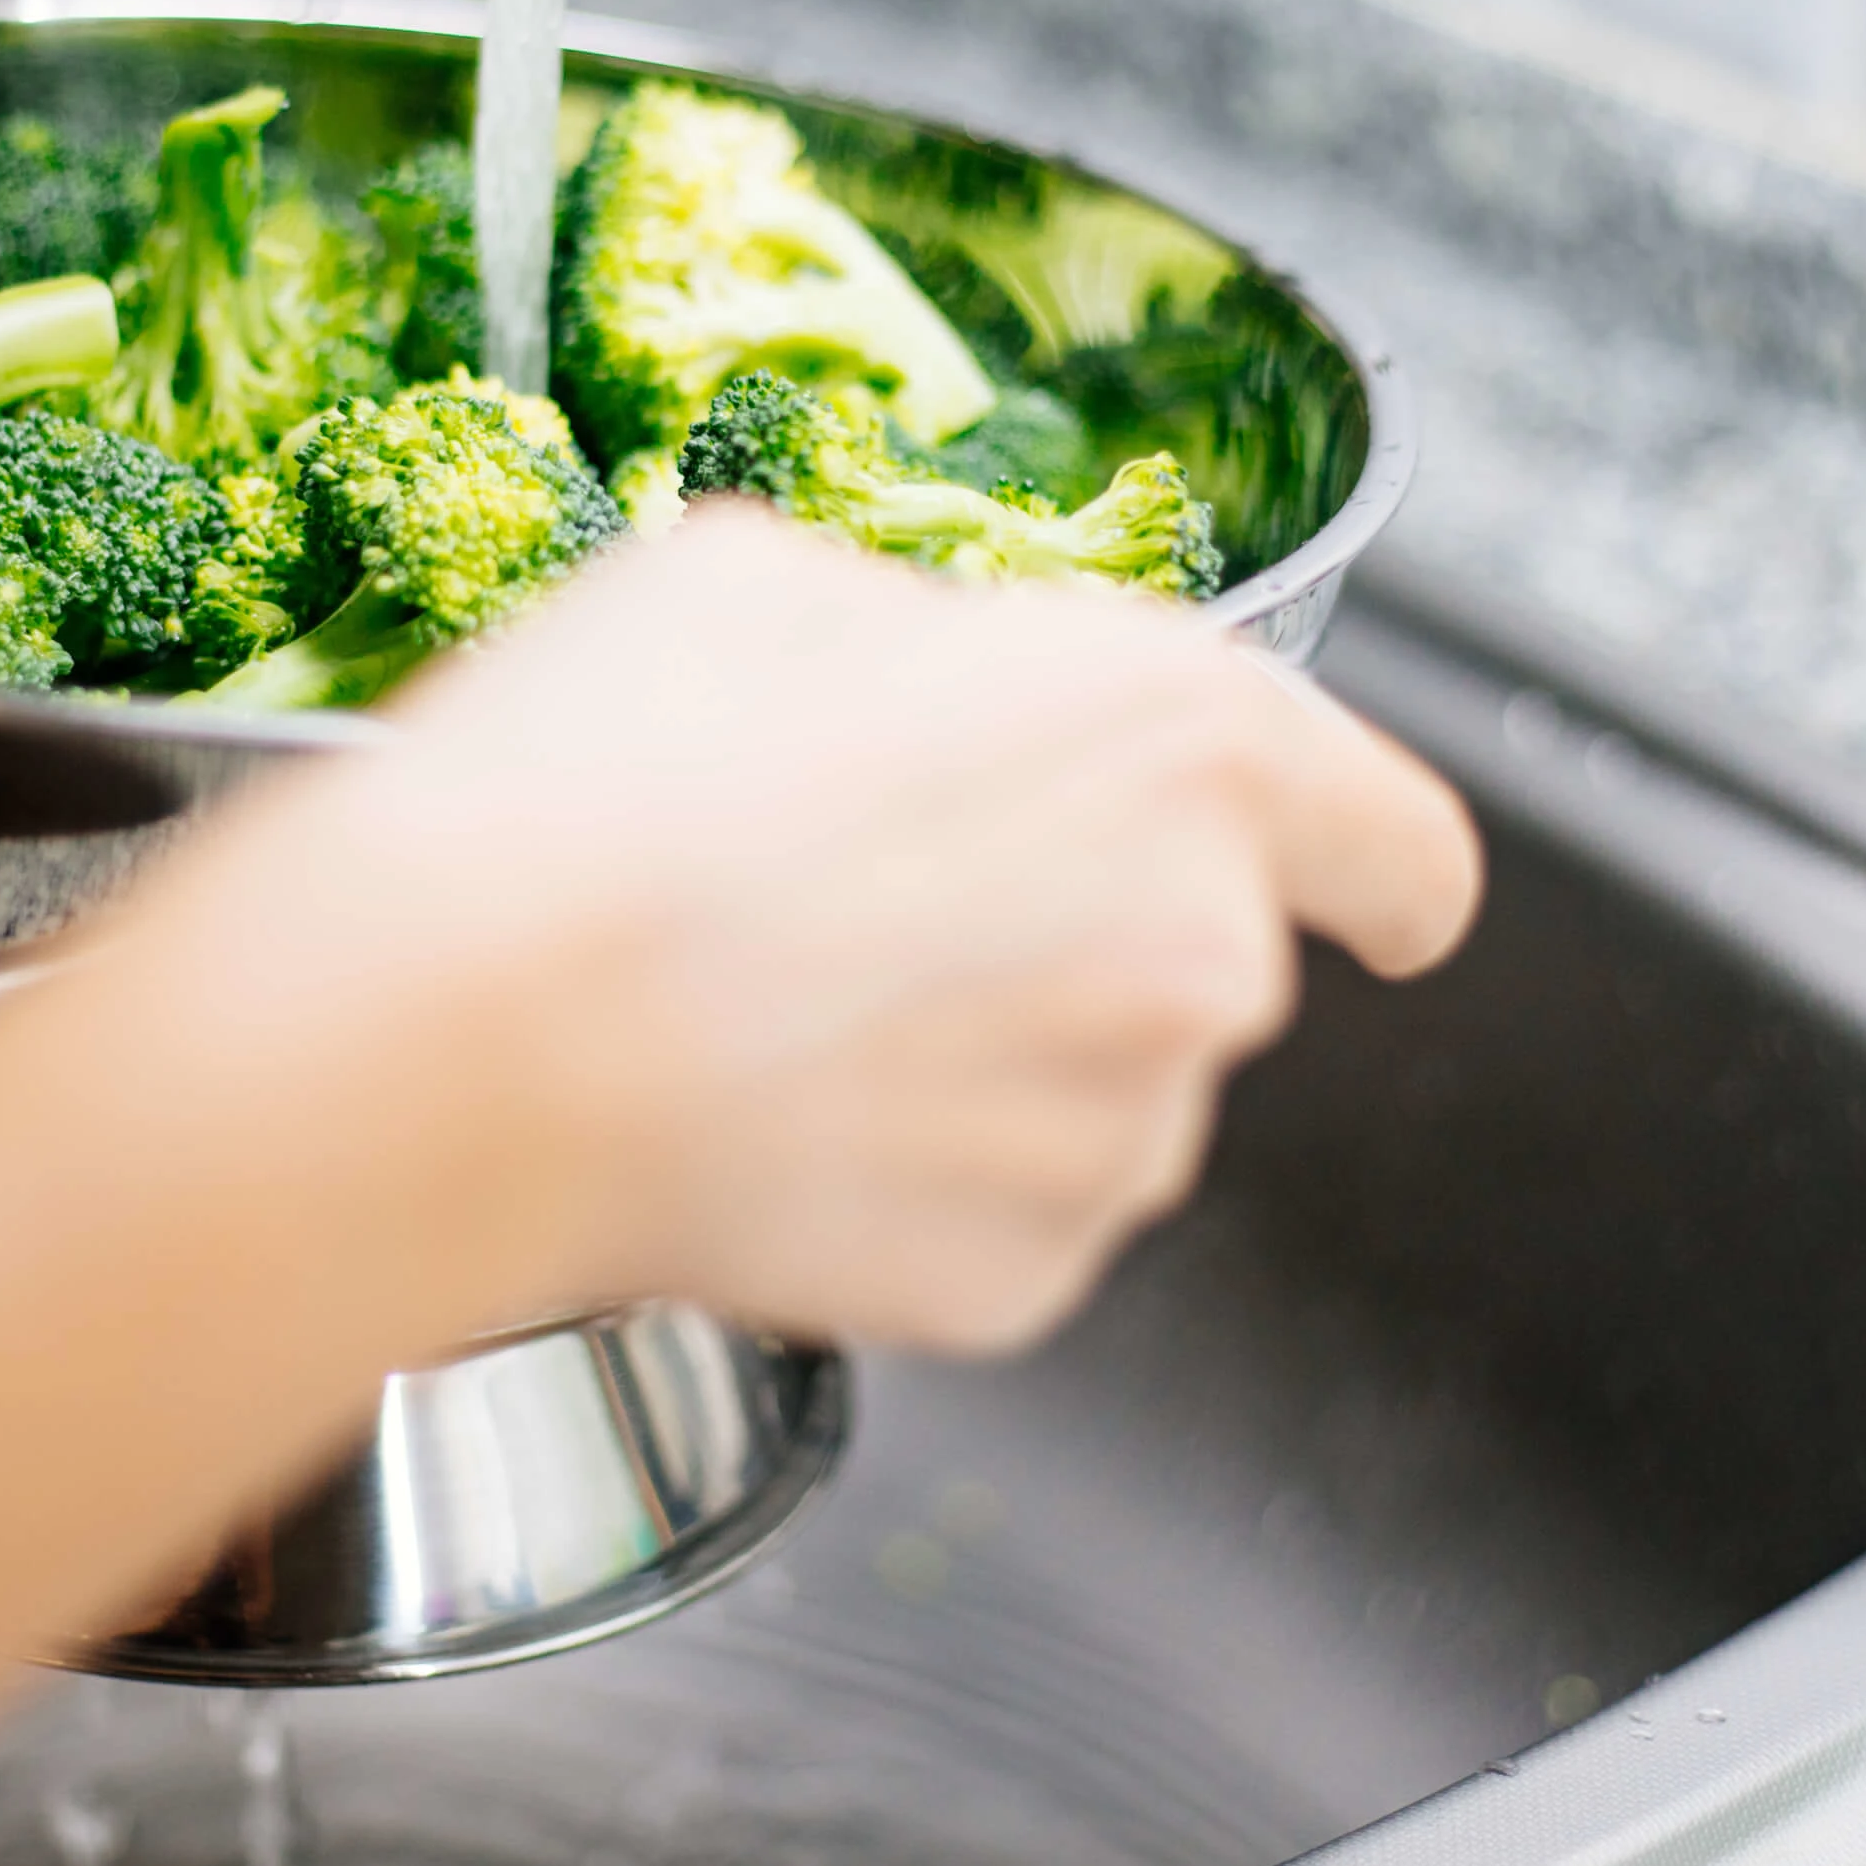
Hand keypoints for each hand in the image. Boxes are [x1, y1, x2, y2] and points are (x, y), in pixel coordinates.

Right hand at [151, 512, 1485, 1352]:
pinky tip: (774, 1121)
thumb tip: (923, 693)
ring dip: (985, 1066)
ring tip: (785, 1012)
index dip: (1384, 872)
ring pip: (1094, 1100)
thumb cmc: (605, 776)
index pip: (1395, 836)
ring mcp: (1121, 1138)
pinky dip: (910, 1186)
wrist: (470, 1028)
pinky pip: (997, 1224)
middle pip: (1201, 962)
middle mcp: (1203, 947)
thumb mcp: (763, 582)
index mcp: (1183, 737)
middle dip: (1070, 940)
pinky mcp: (1020, 1283)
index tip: (1388, 905)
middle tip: (868, 905)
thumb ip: (926, 645)